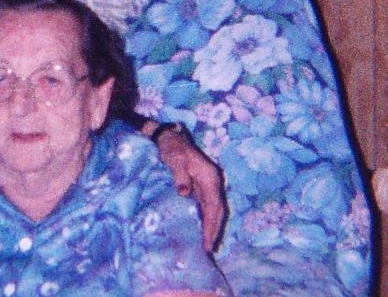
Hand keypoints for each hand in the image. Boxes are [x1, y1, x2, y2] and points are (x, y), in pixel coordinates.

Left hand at [155, 129, 225, 251]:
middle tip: (209, 249)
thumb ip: (179, 175)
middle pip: (217, 210)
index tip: (208, 240)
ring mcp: (207, 185)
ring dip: (212, 226)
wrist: (169, 138)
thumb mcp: (175, 159)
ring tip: (208, 244)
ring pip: (213, 209)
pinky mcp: (200, 187)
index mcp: (210, 177)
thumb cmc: (172, 148)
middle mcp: (212, 182)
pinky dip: (205, 219)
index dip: (212, 224)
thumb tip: (184, 193)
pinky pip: (206, 206)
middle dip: (215, 229)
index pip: (214, 205)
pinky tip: (201, 229)